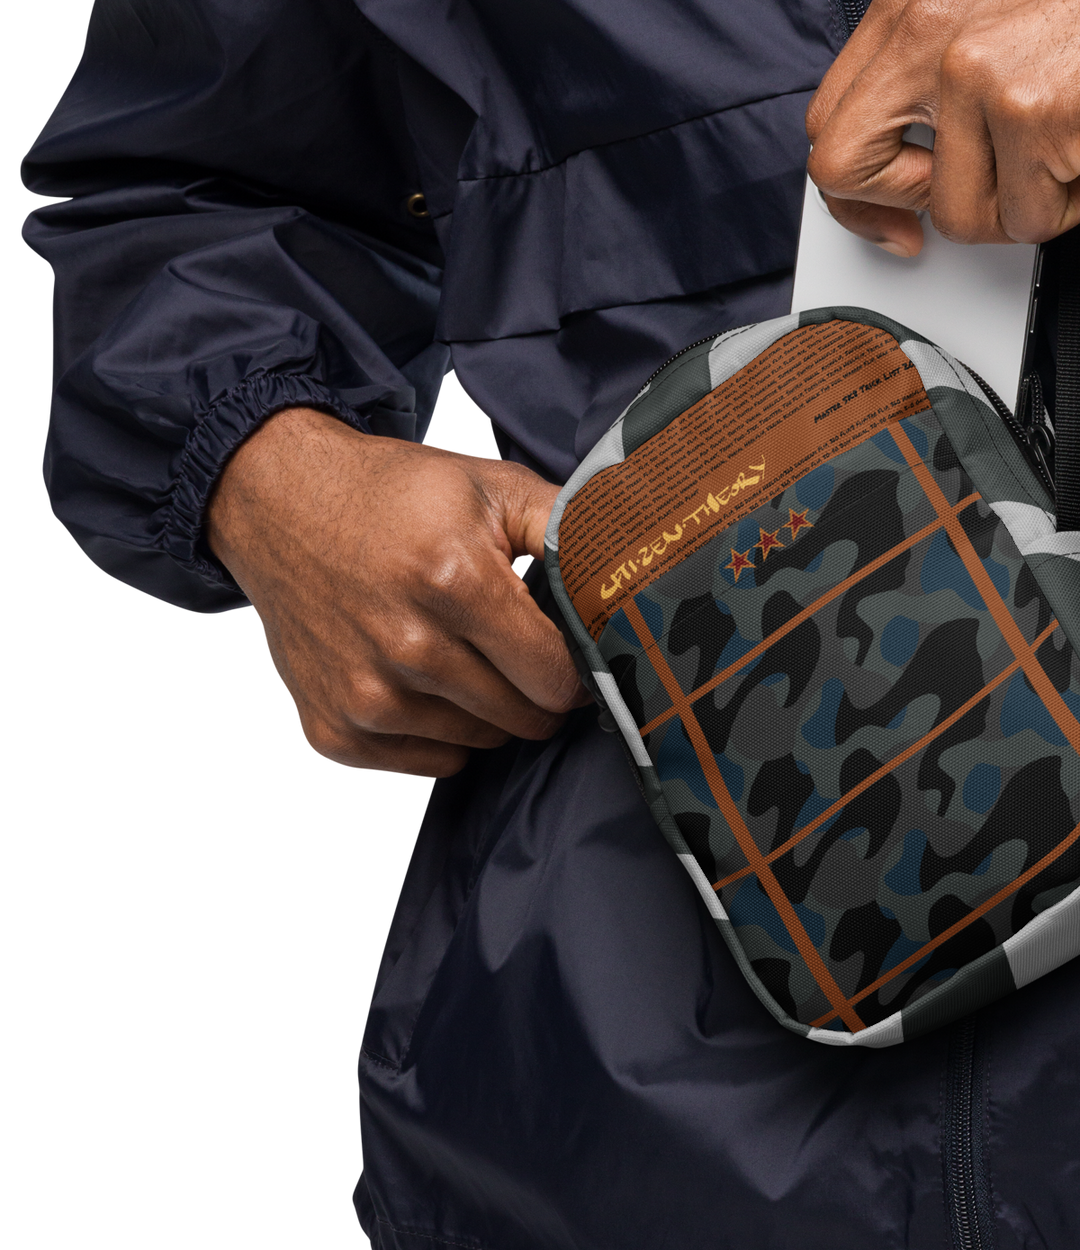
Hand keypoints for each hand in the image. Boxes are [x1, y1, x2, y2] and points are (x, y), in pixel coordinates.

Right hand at [207, 407, 587, 777]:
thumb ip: (567, 529)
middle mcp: (407, 647)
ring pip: (480, 743)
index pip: (557, 676)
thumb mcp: (488, 485)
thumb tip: (632, 574)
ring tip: (461, 652)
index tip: (565, 648)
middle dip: (535, 690)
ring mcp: (364, 696)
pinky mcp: (332, 729)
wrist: (276, 504)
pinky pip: (429, 764)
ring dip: (487, 710)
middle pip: (523, 717)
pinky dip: (439, 734)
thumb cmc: (393, 495)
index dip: (574, 667)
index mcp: (454, 581)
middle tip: (517, 649)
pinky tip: (422, 681)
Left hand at [805, 0, 1079, 252]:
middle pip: (843, 170)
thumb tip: (892, 167)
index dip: (857, 191)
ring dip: (1022, 207)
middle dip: (906, 209)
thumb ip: (930, 75)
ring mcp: (977, 72)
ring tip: (1067, 149)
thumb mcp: (993, 12)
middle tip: (971, 203)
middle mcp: (929, 29)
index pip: (829, 122)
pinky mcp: (1033, 117)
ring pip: (956, 215)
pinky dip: (1073, 206)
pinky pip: (1029, 222)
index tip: (895, 216)